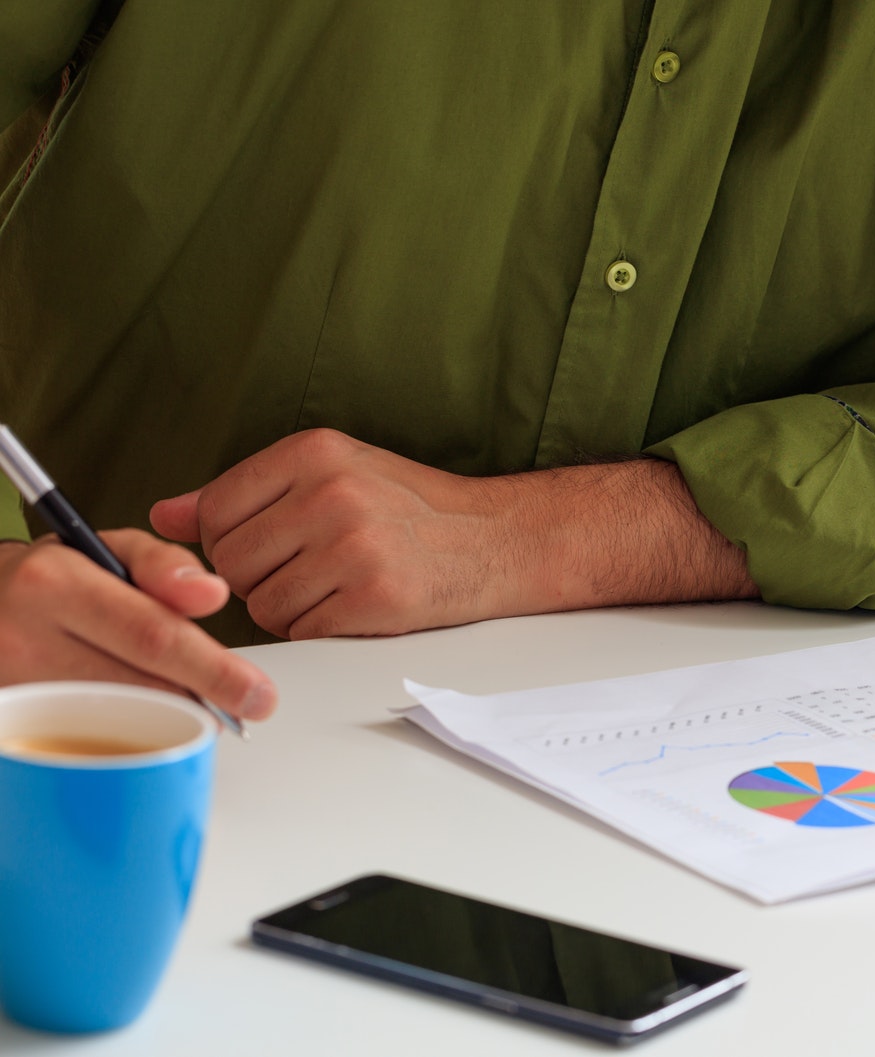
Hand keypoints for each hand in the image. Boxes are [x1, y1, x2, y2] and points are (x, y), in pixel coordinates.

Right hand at [0, 534, 277, 718]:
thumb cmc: (51, 578)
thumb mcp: (107, 549)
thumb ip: (165, 564)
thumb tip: (211, 595)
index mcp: (53, 584)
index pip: (152, 635)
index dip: (212, 670)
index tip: (257, 695)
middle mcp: (24, 636)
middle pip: (139, 685)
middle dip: (201, 700)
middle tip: (241, 709)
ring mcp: (12, 685)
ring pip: (115, 719)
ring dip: (167, 719)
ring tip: (193, 707)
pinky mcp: (11, 716)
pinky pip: (83, 739)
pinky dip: (125, 734)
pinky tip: (143, 723)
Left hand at [152, 429, 755, 640]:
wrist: (500, 539)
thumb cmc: (414, 508)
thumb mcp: (334, 472)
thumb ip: (246, 491)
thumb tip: (164, 516)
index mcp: (314, 453)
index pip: (215, 511)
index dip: (230, 541)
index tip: (269, 544)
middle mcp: (331, 493)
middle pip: (231, 562)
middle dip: (258, 577)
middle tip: (312, 568)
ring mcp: (353, 546)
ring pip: (261, 602)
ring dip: (288, 607)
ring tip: (336, 586)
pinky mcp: (373, 597)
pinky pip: (301, 630)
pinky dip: (319, 628)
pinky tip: (355, 605)